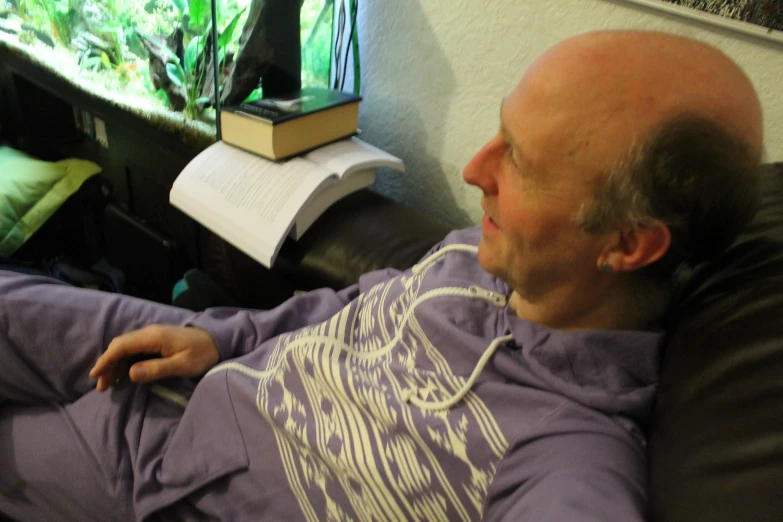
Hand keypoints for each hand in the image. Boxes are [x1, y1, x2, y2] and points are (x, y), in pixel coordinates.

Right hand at [89, 325, 219, 391]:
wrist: (218, 340)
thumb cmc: (203, 354)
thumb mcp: (182, 365)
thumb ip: (156, 369)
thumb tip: (130, 373)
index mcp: (154, 337)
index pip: (122, 346)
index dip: (106, 360)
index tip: (96, 376)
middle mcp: (150, 332)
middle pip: (120, 346)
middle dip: (107, 364)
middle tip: (101, 386)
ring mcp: (153, 335)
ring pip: (126, 347)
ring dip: (115, 363)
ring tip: (109, 383)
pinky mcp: (157, 340)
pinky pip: (134, 348)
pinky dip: (124, 360)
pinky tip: (123, 373)